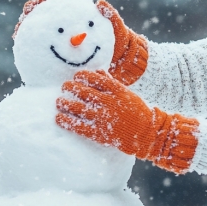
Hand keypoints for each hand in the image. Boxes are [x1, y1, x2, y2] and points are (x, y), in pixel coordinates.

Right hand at [15, 0, 148, 84]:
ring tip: (20, 32)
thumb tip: (100, 3)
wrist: (120, 62)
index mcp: (74, 16)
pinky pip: (40, 54)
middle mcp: (63, 27)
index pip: (54, 3)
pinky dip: (30, 52)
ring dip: (24, 29)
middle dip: (29, 10)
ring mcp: (59, 41)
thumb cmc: (118, 39)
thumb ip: (110, 15)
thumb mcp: (117, 27)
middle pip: (39, 15)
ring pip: (34, 33)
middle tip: (29, 12)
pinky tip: (26, 55)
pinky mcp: (56, 58)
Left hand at [55, 70, 198, 173]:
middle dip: (71, 87)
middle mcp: (110, 103)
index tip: (76, 75)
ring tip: (59, 101)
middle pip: (84, 91)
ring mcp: (104, 118)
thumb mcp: (127, 93)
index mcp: (118, 91)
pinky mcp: (100, 133)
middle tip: (64, 86)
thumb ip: (112, 83)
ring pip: (79, 108)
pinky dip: (67, 121)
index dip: (83, 75)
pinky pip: (79, 126)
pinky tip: (59, 118)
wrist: (148, 133)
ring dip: (66, 103)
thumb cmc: (137, 111)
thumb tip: (98, 72)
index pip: (95, 78)